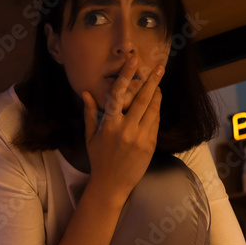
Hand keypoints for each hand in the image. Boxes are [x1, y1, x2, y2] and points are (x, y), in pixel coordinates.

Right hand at [82, 56, 163, 198]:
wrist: (111, 184)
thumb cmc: (98, 159)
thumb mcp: (90, 136)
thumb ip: (90, 113)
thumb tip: (86, 93)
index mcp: (109, 125)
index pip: (118, 94)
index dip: (127, 76)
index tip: (134, 61)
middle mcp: (125, 129)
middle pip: (142, 99)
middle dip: (152, 82)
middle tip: (159, 68)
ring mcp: (139, 138)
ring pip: (152, 110)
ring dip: (156, 95)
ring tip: (158, 84)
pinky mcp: (149, 146)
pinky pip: (155, 124)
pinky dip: (156, 112)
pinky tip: (156, 103)